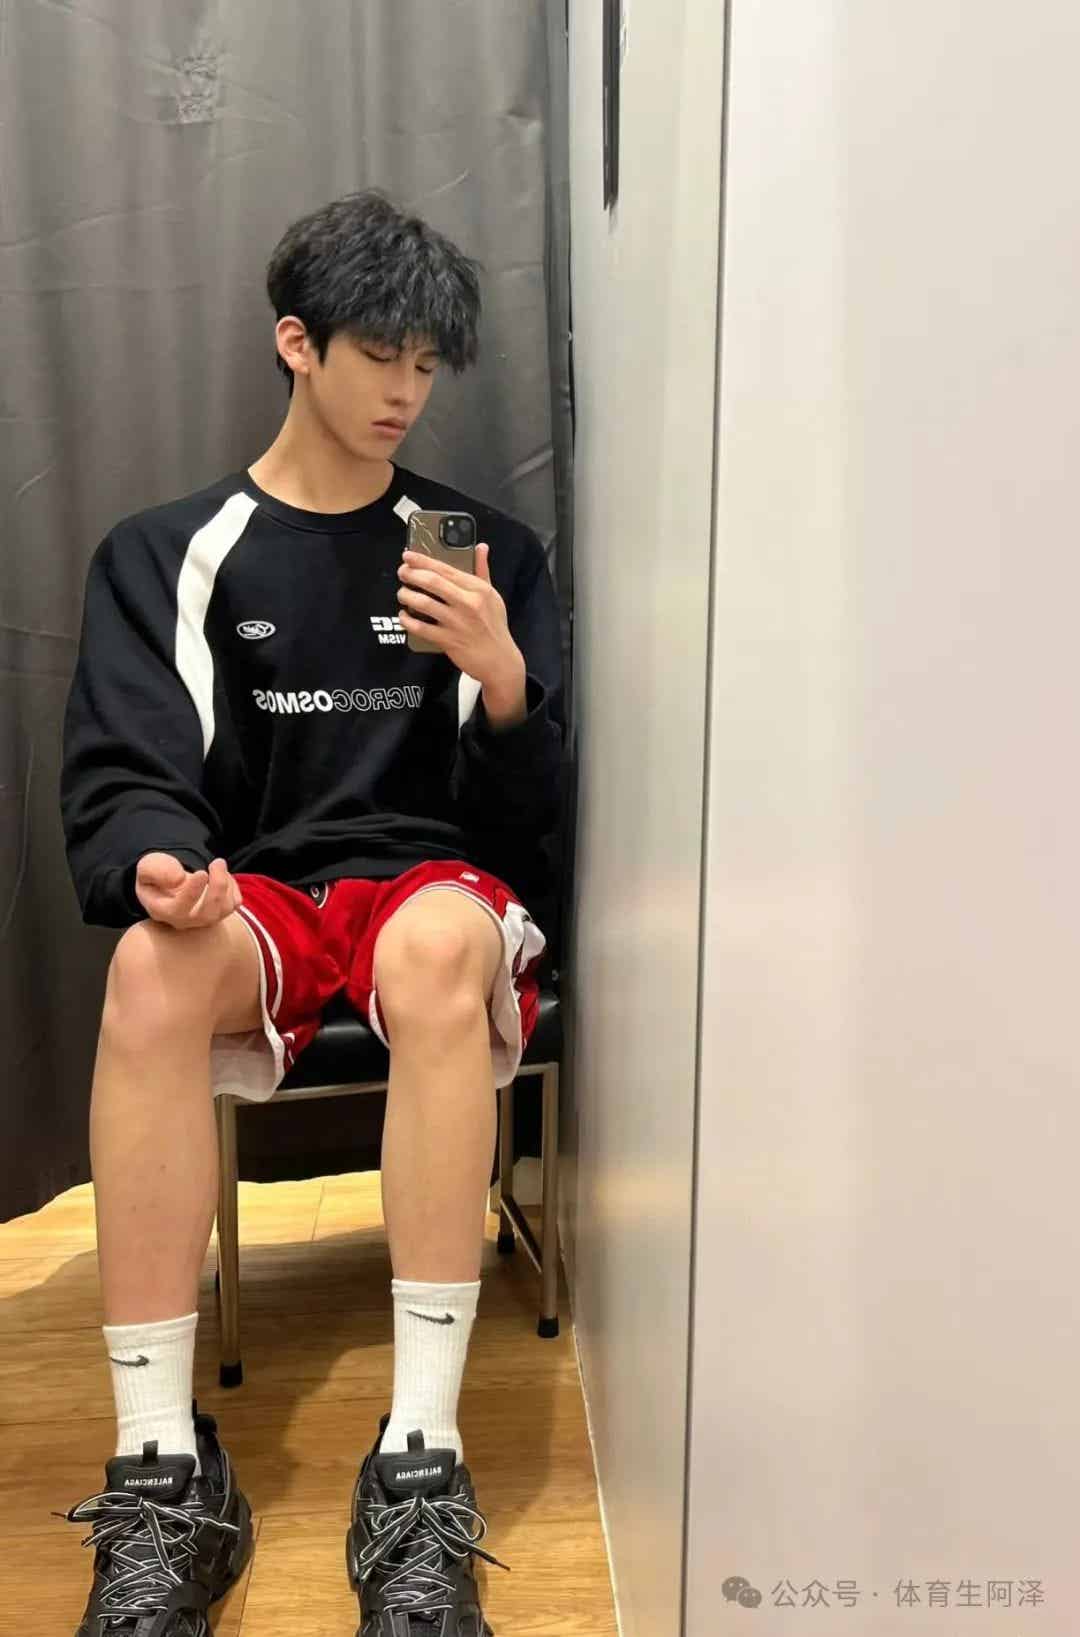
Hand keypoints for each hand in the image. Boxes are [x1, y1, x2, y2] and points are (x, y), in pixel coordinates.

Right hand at [135, 853, 242, 928]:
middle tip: (217, 862)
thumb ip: (157, 870)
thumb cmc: (156, 875)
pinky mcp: (219, 912)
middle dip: (217, 888)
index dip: (192, 893)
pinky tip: (221, 873)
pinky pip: (233, 903)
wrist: (167, 881)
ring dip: (226, 883)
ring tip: (217, 863)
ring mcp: (203, 918)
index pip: (179, 909)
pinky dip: (232, 885)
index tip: (202, 872)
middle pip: (207, 915)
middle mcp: (184, 920)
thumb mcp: (148, 866)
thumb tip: (179, 879)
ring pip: (224, 909)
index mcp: (163, 911)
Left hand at [397, 544, 523, 690]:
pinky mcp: (448, 640)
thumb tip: (481, 547)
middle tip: (402, 573)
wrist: (499, 660)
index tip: (408, 556)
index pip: (446, 568)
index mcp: (478, 589)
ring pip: (423, 603)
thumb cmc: (494, 627)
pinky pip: (421, 628)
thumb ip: (483, 570)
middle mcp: (468, 603)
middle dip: (411, 574)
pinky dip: (408, 620)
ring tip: (402, 593)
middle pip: (432, 582)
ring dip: (406, 595)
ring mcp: (457, 622)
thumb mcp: (493, 596)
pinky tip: (404, 616)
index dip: (423, 560)